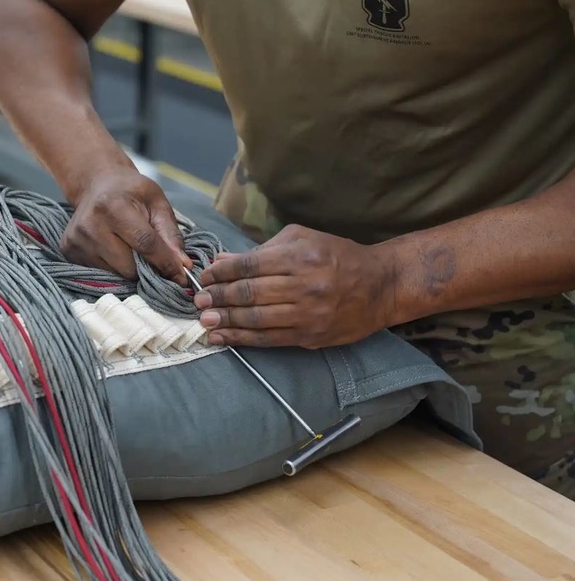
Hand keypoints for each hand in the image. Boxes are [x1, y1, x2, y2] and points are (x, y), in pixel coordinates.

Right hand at [61, 167, 192, 283]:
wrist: (96, 184)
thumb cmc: (130, 192)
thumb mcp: (157, 202)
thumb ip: (171, 234)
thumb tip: (182, 266)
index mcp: (113, 206)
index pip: (145, 244)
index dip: (166, 262)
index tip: (181, 275)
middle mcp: (90, 225)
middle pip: (129, 266)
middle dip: (147, 268)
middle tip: (153, 259)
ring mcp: (76, 241)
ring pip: (115, 274)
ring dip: (130, 269)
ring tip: (130, 249)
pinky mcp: (69, 251)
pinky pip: (101, 273)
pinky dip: (114, 268)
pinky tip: (114, 250)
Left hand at [193, 224, 398, 348]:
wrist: (381, 285)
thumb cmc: (337, 256)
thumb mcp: (302, 240)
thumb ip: (261, 251)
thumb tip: (221, 260)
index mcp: (300, 256)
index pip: (250, 266)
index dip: (222, 273)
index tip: (204, 278)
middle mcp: (304, 285)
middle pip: (250, 293)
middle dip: (219, 298)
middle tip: (198, 301)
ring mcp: (308, 313)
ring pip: (257, 319)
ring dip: (226, 321)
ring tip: (204, 321)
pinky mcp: (311, 336)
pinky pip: (270, 339)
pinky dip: (242, 339)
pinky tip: (222, 338)